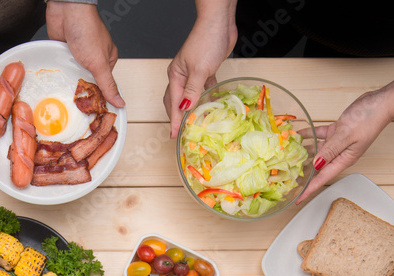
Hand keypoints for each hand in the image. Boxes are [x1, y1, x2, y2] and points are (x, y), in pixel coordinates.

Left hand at [46, 1, 124, 107]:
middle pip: (88, 81)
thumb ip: (107, 84)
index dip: (99, 98)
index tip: (93, 113)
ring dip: (69, 81)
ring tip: (65, 96)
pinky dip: (60, 72)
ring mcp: (78, 55)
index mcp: (107, 59)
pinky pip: (62, 67)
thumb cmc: (86, 29)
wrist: (67, 10)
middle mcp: (93, 57)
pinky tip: (57, 81)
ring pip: (73, 75)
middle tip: (77, 106)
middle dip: (82, 90)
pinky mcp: (64, 51)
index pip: (104, 84)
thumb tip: (119, 102)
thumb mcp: (99, 63)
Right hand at [165, 7, 237, 137]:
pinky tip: (211, 104)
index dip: (175, 120)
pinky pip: (204, 88)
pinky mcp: (206, 70)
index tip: (174, 135)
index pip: (174, 103)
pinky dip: (206, 97)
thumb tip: (185, 108)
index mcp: (176, 76)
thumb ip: (192, 90)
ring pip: (191, 96)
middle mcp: (182, 76)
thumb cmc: (206, 41)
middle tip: (181, 131)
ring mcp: (194, 73)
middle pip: (177, 101)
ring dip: (193, 108)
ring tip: (196, 122)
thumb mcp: (199, 70)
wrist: (219, 23)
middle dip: (178, 117)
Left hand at [298, 91, 393, 200]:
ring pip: (317, 151)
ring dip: (303, 152)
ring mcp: (338, 143)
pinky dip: (309, 135)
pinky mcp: (337, 132)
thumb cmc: (368, 119)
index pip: (323, 178)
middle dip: (303, 173)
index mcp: (344, 159)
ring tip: (288, 156)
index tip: (298, 199)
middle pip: (318, 167)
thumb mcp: (345, 136)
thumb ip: (329, 150)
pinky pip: (320, 136)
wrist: (379, 103)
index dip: (309, 189)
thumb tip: (316, 164)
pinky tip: (298, 135)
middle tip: (287, 178)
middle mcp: (340, 154)